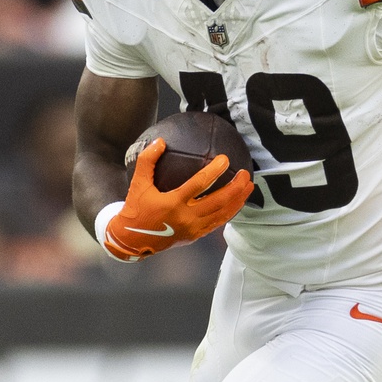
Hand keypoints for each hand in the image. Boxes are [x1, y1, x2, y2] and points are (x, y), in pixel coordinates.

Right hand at [103, 138, 253, 260]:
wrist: (132, 240)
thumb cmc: (136, 209)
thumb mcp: (138, 183)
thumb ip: (147, 160)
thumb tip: (161, 141)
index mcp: (172, 203)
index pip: (199, 184)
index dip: (214, 171)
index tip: (225, 159)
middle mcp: (186, 218)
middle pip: (218, 201)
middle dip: (235, 188)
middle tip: (245, 174)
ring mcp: (192, 229)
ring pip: (222, 214)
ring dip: (238, 200)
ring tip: (248, 186)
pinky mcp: (195, 235)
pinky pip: (217, 223)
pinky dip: (230, 212)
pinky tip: (238, 202)